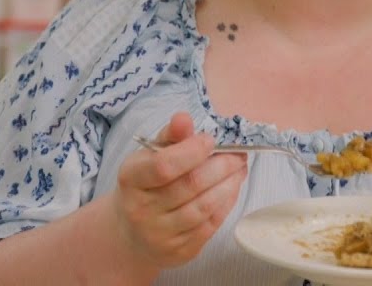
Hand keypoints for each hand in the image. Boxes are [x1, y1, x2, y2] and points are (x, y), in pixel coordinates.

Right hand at [110, 112, 246, 271]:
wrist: (132, 232)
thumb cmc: (147, 184)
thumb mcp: (150, 155)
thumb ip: (171, 136)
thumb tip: (184, 118)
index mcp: (131, 179)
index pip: (163, 166)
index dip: (192, 151)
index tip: (211, 140)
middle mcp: (141, 210)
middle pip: (191, 185)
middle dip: (222, 166)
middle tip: (239, 154)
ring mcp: (159, 235)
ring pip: (204, 207)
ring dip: (230, 185)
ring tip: (240, 169)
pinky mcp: (178, 252)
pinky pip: (210, 226)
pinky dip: (226, 204)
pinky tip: (232, 189)